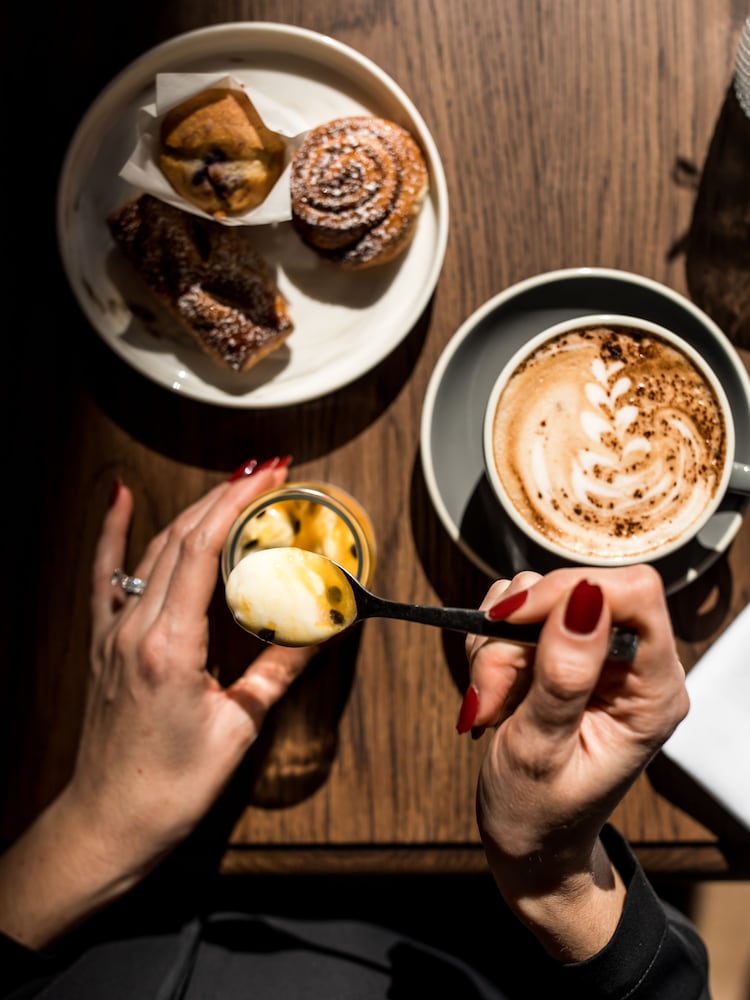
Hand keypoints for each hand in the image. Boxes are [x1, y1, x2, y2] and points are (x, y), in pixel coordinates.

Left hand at [0, 459, 317, 948]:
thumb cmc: (170, 787)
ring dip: (193, 511)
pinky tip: (119, 499)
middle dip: (225, 496)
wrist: (110, 822)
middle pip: (180, 539)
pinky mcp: (104, 643)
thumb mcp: (238, 727)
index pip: (202, 550)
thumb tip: (320, 630)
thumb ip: (279, 670)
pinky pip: (106, 576)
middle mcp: (135, 630)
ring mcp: (113, 633)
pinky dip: (113, 534)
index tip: (271, 477)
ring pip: (153, 552)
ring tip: (231, 485)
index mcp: (169, 647)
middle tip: (268, 473)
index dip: (237, 504)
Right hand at [463, 565, 687, 958]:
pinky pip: (513, 614)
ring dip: (495, 648)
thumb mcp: (543, 748)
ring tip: (493, 707)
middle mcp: (630, 663)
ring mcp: (592, 654)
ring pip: (534, 599)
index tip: (511, 623)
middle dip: (514, 636)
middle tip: (490, 697)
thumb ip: (564, 674)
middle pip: (572, 590)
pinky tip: (491, 695)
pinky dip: (487, 648)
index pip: (634, 594)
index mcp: (653, 690)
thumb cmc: (539, 810)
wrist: (527, 839)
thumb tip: (585, 596)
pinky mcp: (558, 650)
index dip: (570, 591)